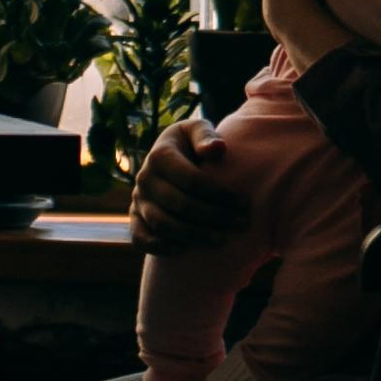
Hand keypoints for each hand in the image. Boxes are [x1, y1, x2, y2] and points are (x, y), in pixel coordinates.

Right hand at [129, 118, 249, 254]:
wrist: (172, 157)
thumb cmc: (192, 144)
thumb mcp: (198, 130)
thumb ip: (206, 136)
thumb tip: (217, 149)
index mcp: (160, 155)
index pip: (192, 180)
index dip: (220, 194)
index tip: (244, 203)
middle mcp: (145, 178)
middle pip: (181, 205)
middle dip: (215, 217)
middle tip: (241, 224)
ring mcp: (138, 200)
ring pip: (163, 225)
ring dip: (195, 236)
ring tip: (222, 240)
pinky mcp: (136, 218)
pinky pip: (140, 239)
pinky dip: (160, 247)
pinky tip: (185, 250)